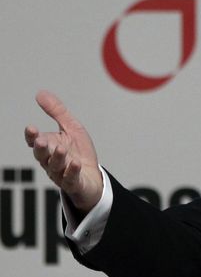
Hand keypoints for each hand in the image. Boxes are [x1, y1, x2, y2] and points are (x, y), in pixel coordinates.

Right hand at [24, 91, 102, 211]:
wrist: (92, 177)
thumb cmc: (79, 153)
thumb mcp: (71, 128)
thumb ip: (57, 112)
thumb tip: (41, 93)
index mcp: (49, 146)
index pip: (35, 141)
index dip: (32, 136)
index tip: (31, 129)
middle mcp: (51, 160)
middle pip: (42, 155)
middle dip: (41, 148)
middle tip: (41, 141)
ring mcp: (61, 173)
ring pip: (55, 167)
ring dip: (57, 158)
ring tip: (61, 149)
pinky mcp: (74, 183)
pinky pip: (70, 178)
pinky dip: (71, 171)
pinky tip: (75, 163)